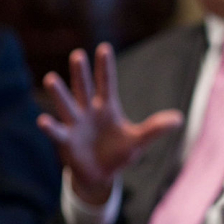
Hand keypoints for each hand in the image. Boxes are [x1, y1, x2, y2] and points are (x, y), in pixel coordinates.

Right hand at [39, 44, 183, 204]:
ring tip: (51, 78)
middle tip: (77, 54)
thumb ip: (155, 129)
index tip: (104, 47)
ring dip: (59, 93)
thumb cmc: (119, 153)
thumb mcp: (139, 140)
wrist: (101, 176)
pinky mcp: (67, 142)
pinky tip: (43, 120)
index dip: (105, 67)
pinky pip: (57, 133)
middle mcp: (89, 112)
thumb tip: (179, 118)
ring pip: (67, 106)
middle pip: (84, 89)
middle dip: (81, 73)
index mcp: (107, 108)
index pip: (107, 83)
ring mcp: (76, 125)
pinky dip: (50, 127)